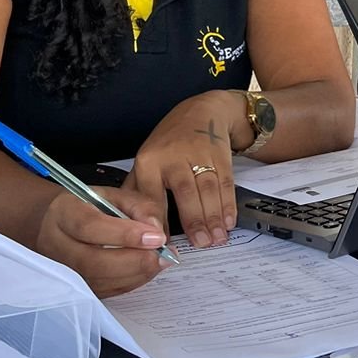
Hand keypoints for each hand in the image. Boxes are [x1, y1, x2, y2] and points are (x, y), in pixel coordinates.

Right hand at [36, 187, 167, 297]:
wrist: (59, 224)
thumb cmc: (91, 207)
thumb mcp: (115, 194)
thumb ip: (138, 206)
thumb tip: (156, 229)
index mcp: (65, 213)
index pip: (90, 227)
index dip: (125, 235)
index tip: (156, 237)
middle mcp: (57, 245)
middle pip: (93, 261)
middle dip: (135, 261)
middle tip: (163, 255)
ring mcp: (63, 270)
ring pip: (99, 281)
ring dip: (136, 274)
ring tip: (160, 261)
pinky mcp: (74, 286)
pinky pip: (104, 291)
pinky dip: (130, 283)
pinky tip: (146, 270)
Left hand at [126, 91, 245, 248]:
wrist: (201, 113)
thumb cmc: (169, 143)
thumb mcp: (147, 160)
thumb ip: (139, 191)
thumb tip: (130, 225)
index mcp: (149, 161)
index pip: (151, 194)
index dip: (156, 218)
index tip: (160, 242)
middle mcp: (174, 156)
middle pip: (184, 191)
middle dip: (194, 220)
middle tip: (200, 244)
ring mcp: (199, 154)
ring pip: (208, 189)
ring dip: (214, 216)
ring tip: (216, 239)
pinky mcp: (220, 155)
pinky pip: (225, 183)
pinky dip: (228, 204)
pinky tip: (228, 221)